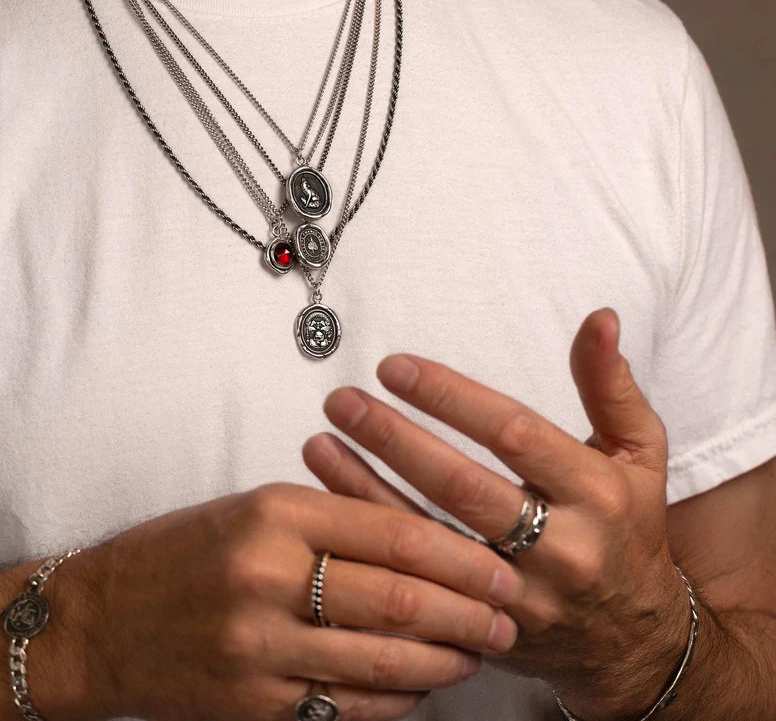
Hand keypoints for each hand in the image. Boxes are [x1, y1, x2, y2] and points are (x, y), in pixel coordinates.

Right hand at [86, 481, 521, 720]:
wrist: (98, 621)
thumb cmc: (186, 551)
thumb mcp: (254, 508)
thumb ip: (334, 515)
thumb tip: (422, 541)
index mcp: (276, 514)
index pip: (393, 532)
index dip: (459, 553)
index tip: (499, 566)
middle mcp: (268, 577)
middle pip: (398, 598)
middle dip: (469, 611)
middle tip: (510, 616)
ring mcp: (257, 648)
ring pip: (381, 661)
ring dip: (444, 660)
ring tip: (480, 653)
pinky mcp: (249, 705)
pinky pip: (346, 709)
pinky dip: (397, 702)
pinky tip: (425, 689)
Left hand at [304, 308, 689, 720]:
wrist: (634, 640)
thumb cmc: (628, 527)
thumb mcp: (639, 453)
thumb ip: (610, 386)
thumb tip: (599, 318)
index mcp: (597, 492)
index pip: (514, 434)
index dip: (450, 398)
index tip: (394, 367)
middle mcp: (562, 547)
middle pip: (463, 487)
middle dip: (395, 440)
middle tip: (342, 400)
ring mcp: (519, 595)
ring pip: (429, 538)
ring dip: (366, 486)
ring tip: (319, 440)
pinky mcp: (484, 626)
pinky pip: (417, 578)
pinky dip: (372, 536)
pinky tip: (332, 498)